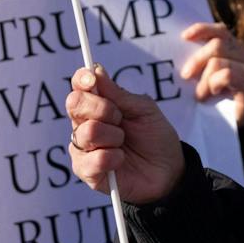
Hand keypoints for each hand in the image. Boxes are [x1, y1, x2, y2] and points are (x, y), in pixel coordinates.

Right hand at [67, 64, 187, 203]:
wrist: (168, 170)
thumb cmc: (155, 136)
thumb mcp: (144, 109)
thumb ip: (119, 94)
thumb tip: (95, 70)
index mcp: (98, 105)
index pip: (79, 87)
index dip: (82, 79)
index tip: (91, 79)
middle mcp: (85, 124)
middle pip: (75, 104)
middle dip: (102, 108)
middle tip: (120, 118)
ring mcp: (84, 148)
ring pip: (85, 132)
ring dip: (112, 136)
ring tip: (124, 142)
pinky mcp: (87, 172)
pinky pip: (91, 160)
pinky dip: (112, 158)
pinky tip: (121, 159)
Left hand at [180, 20, 243, 123]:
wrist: (227, 130)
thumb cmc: (212, 101)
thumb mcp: (204, 75)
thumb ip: (200, 59)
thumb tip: (180, 44)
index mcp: (236, 50)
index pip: (220, 31)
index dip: (202, 30)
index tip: (184, 37)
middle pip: (217, 45)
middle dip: (197, 60)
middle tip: (185, 76)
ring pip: (219, 61)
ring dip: (204, 79)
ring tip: (200, 94)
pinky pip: (226, 75)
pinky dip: (214, 83)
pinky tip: (214, 93)